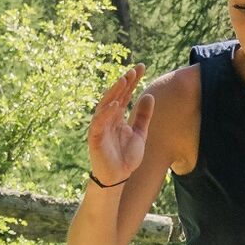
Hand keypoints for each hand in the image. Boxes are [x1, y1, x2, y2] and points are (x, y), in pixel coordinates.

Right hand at [86, 64, 152, 184]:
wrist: (118, 177)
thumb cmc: (126, 156)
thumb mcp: (140, 133)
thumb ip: (143, 116)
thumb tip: (149, 96)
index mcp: (117, 115)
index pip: (125, 94)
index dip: (132, 80)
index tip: (142, 67)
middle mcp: (107, 117)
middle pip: (115, 95)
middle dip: (124, 82)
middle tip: (134, 69)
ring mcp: (100, 126)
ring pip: (105, 104)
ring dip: (114, 92)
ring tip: (124, 80)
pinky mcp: (94, 137)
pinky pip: (99, 122)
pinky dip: (106, 113)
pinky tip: (116, 104)